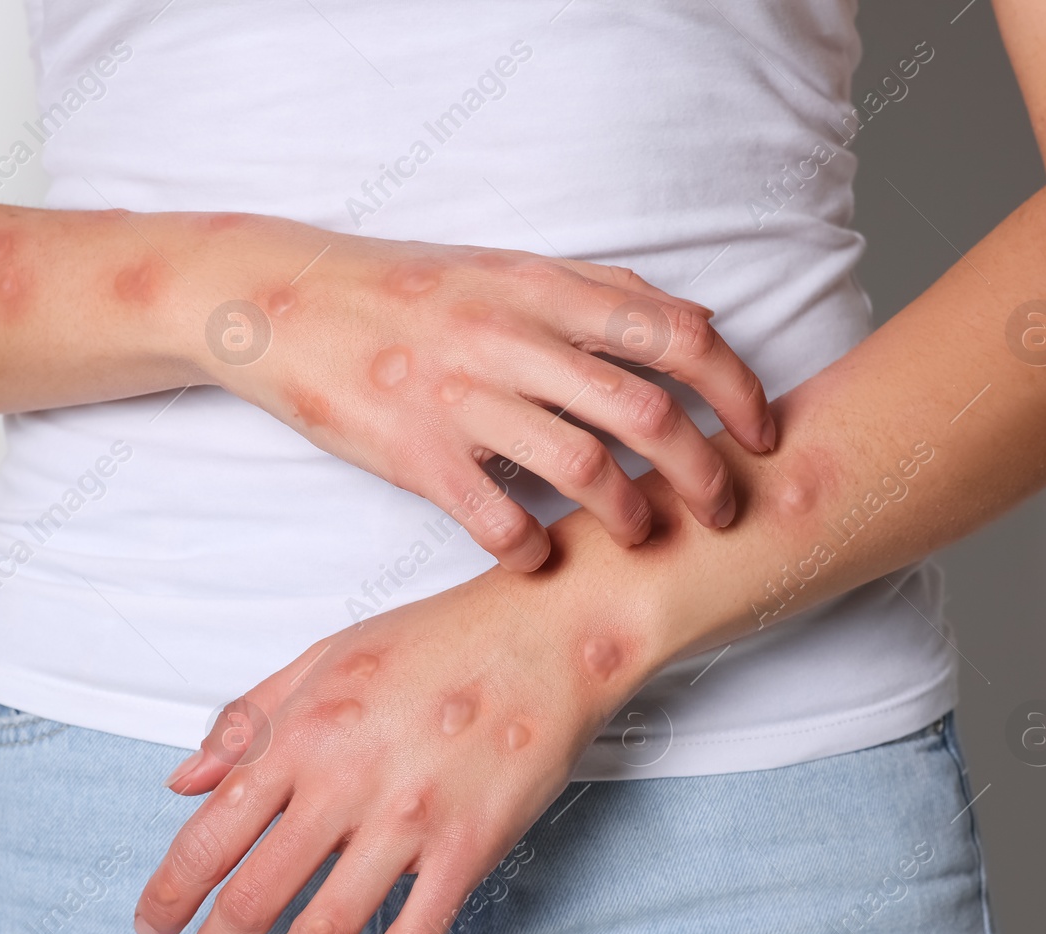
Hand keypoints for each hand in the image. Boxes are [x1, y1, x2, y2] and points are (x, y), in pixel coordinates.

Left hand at [130, 568, 656, 933]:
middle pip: (255, 897)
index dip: (169, 895)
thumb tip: (186, 776)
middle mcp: (347, 781)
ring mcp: (410, 820)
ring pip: (325, 929)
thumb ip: (249, 718)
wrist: (548, 631)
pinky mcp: (468, 847)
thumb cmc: (442, 637)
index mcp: (303, 731)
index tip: (157, 922)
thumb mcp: (326, 655)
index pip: (209, 837)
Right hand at [182, 214, 775, 569]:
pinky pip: (497, 516)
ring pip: (585, 465)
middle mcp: (510, 335)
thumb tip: (699, 324)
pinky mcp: (413, 451)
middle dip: (703, 471)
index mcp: (542, 287)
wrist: (284, 302)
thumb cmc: (404, 290)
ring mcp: (461, 394)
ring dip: (630, 513)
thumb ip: (602, 293)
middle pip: (646, 410)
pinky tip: (540, 553)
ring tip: (640, 533)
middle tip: (720, 510)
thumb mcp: (506, 269)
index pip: (674, 335)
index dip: (736, 389)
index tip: (761, 436)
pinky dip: (533, 546)